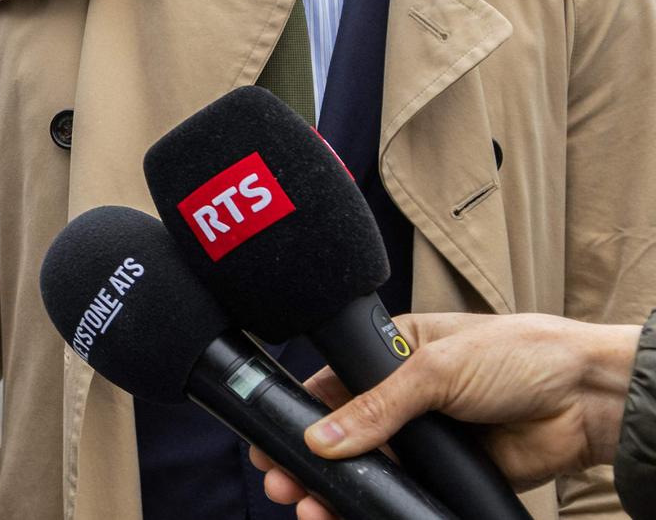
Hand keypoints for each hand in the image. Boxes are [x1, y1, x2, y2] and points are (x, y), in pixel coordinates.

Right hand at [247, 312, 640, 518]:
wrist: (586, 402)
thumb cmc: (521, 356)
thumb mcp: (435, 370)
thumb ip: (376, 408)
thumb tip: (321, 440)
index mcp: (395, 351)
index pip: (332, 381)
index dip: (298, 411)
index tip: (268, 437)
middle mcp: (405, 395)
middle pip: (343, 433)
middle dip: (307, 460)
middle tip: (281, 483)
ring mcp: (426, 438)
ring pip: (369, 469)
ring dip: (336, 489)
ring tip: (309, 509)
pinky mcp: (448, 473)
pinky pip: (403, 495)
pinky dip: (375, 507)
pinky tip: (349, 516)